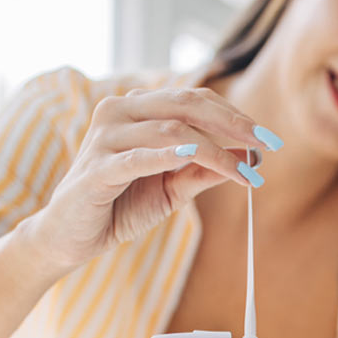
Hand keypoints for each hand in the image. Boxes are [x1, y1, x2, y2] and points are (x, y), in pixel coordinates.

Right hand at [17, 88, 274, 270]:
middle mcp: (118, 112)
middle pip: (186, 104)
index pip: (193, 99)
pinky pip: (141, 157)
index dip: (234, 116)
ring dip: (215, 151)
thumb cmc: (118, 206)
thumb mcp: (171, 188)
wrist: (69, 238)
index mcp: (136, 109)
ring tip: (245, 173)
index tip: (268, 139)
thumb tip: (247, 157)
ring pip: (172, 130)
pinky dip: (175, 156)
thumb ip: (204, 169)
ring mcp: (104, 137)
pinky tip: (204, 160)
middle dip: (233, 124)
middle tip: (266, 145)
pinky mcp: (96, 168)